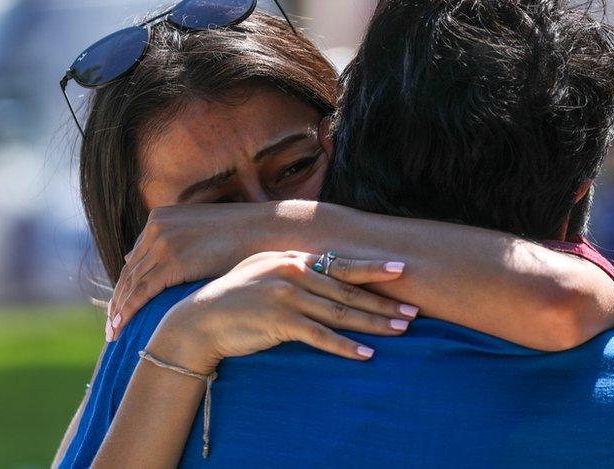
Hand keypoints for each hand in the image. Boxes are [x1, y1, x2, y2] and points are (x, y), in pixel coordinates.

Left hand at [109, 203, 281, 332]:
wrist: (267, 231)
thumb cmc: (243, 238)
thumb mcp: (203, 234)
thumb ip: (178, 244)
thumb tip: (156, 258)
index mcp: (161, 218)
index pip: (136, 258)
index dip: (126, 285)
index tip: (120, 307)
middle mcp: (156, 227)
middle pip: (129, 272)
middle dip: (118, 301)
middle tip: (111, 327)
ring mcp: (163, 243)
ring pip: (130, 284)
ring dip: (119, 311)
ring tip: (114, 335)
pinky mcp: (172, 261)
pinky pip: (142, 292)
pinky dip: (128, 311)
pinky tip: (122, 328)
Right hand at [144, 251, 417, 371]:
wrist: (200, 319)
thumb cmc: (234, 297)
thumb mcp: (263, 270)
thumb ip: (292, 268)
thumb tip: (319, 267)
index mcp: (292, 259)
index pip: (340, 263)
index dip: (373, 268)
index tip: (401, 270)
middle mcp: (293, 273)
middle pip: (348, 290)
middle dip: (384, 301)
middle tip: (413, 310)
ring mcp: (287, 297)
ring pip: (340, 312)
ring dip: (374, 323)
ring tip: (401, 330)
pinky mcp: (280, 322)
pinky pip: (321, 336)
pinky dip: (346, 346)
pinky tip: (366, 354)